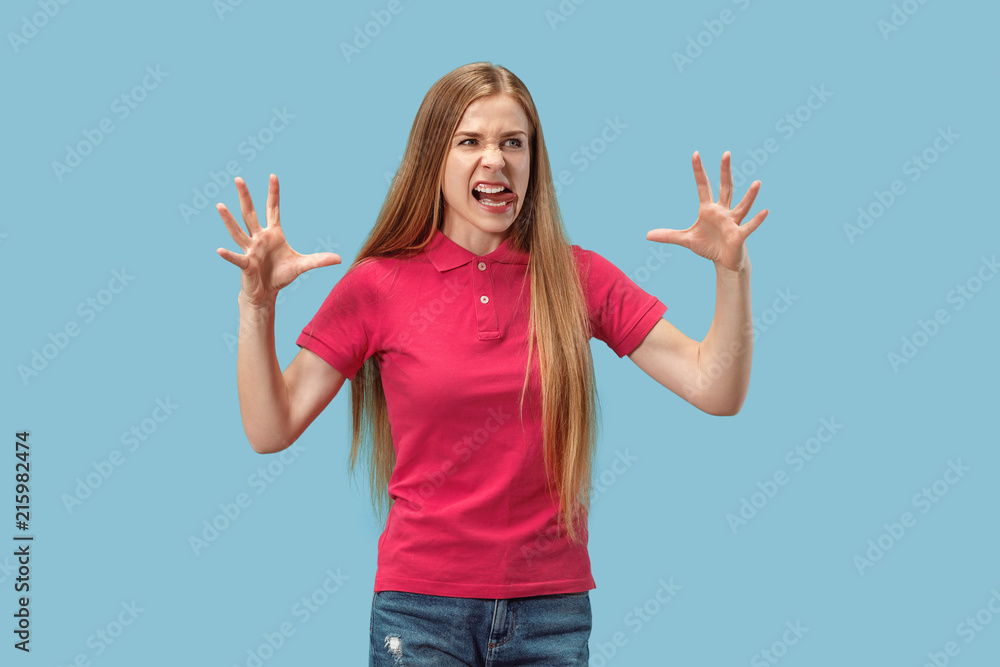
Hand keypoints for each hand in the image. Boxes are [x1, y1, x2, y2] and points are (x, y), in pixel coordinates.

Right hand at [216, 174, 340, 305]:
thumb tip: (339, 259)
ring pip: (238, 232)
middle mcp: (259, 238)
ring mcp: (250, 250)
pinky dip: (228, 255)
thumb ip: (319, 260)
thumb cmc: (280, 275)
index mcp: (273, 233)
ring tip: (220, 205)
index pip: (272, 209)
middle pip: (250, 213)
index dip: (273, 193)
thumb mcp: (302, 266)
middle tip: (238, 178)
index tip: (273, 176)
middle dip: (245, 196)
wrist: (266, 293)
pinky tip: (219, 250)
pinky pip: (236, 259)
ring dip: (229, 220)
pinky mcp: (246, 264)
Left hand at [646, 151, 767, 272]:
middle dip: (725, 172)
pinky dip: (757, 220)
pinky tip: (765, 211)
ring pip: (742, 205)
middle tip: (726, 153)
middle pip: (725, 188)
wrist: (724, 262)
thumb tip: (647, 235)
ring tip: (757, 183)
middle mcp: (723, 211)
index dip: (699, 171)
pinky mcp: (739, 235)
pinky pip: (749, 226)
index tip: (695, 154)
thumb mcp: (686, 240)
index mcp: (709, 209)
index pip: (703, 186)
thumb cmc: (709, 246)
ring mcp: (733, 222)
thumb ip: (668, 236)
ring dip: (750, 195)